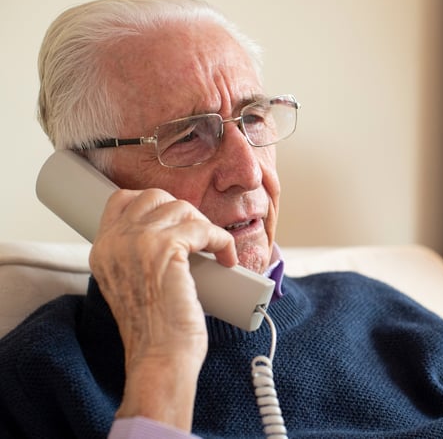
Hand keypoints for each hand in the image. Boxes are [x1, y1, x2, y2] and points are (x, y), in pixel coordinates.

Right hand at [89, 188, 235, 428]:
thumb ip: (137, 257)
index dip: (155, 203)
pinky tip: (227, 258)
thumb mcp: (131, 285)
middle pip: (154, 197)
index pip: (122, 200)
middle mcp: (115, 241)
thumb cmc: (154, 331)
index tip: (178, 221)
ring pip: (182, 208)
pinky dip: (222, 241)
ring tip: (215, 250)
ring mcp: (139, 242)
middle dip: (184, 212)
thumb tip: (174, 234)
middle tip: (200, 237)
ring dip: (205, 227)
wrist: (159, 357)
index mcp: (103, 250)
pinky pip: (205, 229)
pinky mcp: (166, 248)